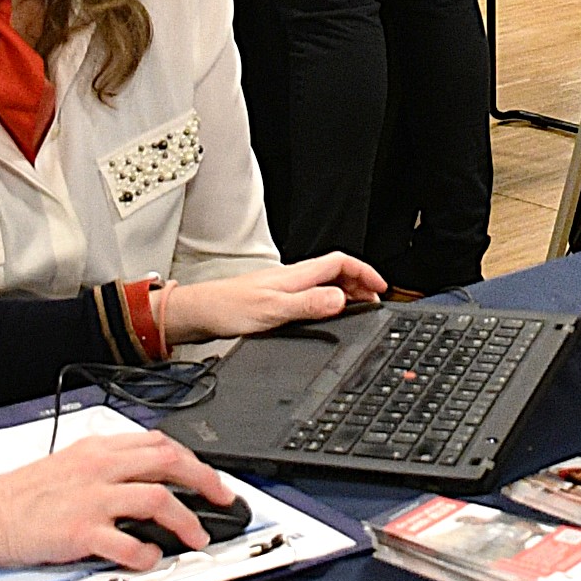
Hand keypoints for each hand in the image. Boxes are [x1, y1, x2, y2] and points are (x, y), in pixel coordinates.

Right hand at [0, 429, 234, 573]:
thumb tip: (142, 478)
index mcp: (95, 449)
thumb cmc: (19, 496)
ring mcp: (90, 499)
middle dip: (205, 481)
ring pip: (158, 497)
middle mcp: (97, 468)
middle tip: (222, 500)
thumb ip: (104, 467)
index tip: (208, 477)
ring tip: (196, 537)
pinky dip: (146, 552)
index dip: (192, 460)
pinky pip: (127, 542)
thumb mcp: (66, 465)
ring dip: (185, 519)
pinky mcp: (79, 531)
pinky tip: (150, 558)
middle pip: (168, 462)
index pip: (157, 443)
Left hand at [163, 252, 386, 344]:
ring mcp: (285, 289)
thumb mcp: (273, 310)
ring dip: (345, 294)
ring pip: (325, 284)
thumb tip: (340, 299)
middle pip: (337, 272)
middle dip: (360, 284)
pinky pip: (312, 297)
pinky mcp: (276, 301)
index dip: (365, 271)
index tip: (381, 287)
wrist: (199, 313)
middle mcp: (292, 278)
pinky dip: (328, 304)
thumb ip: (308, 304)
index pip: (340, 262)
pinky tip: (325, 318)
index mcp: (296, 275)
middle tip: (374, 304)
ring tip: (357, 311)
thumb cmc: (228, 309)